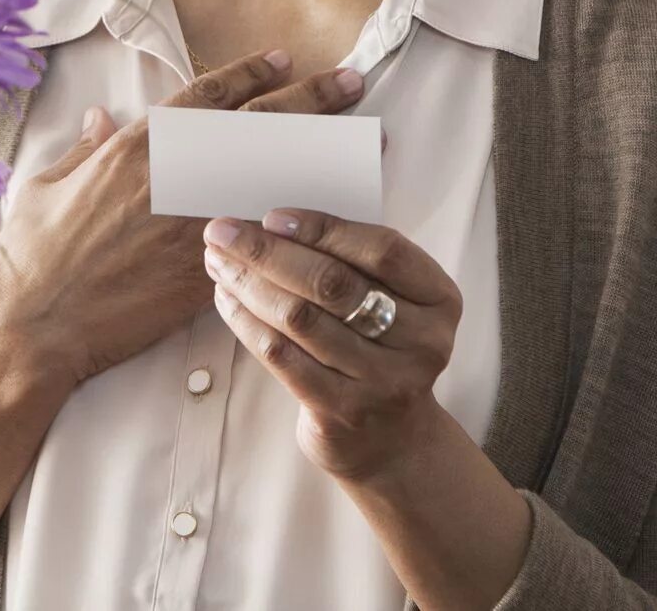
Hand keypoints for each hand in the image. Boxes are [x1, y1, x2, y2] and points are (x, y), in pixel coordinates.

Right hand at [0, 52, 367, 385]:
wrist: (37, 324)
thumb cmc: (31, 256)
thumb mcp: (44, 184)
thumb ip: (81, 148)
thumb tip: (100, 117)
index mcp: (135, 146)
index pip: (206, 97)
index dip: (250, 74)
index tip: (284, 59)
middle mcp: (175, 175)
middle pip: (257, 125)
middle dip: (309, 100)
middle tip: (350, 83)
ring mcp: (195, 222)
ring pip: (274, 176)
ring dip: (323, 155)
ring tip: (364, 142)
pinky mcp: (206, 269)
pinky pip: (269, 234)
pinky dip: (305, 218)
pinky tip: (339, 210)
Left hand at [202, 207, 461, 482]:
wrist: (392, 440)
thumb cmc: (378, 348)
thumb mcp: (389, 302)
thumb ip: (350, 263)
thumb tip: (269, 225)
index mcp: (439, 299)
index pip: (383, 250)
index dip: (324, 229)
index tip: (272, 216)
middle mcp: (421, 341)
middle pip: (333, 284)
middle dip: (268, 252)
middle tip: (223, 232)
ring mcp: (384, 381)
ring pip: (300, 318)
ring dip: (249, 283)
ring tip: (217, 262)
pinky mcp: (343, 411)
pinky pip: (282, 356)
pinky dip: (246, 321)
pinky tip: (227, 300)